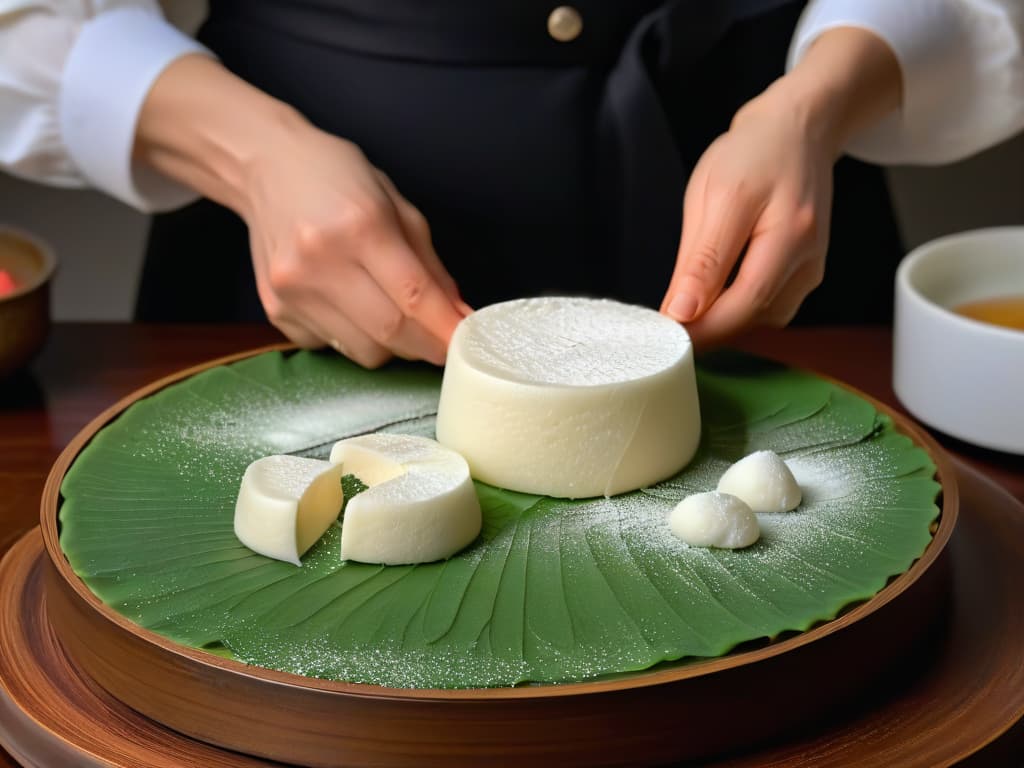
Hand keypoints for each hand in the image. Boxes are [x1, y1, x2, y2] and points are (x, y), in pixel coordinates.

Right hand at [244, 127, 468, 366]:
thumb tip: (456, 314)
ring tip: (395, 318)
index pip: (414, 296)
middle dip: (426, 346)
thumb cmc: (338, 180)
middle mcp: (321, 262)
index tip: (467, 343)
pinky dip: (354, 337)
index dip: (446, 327)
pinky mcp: (276, 311)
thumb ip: (430, 265)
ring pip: (363, 350)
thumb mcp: (396, 206)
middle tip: (442, 344)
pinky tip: (350, 307)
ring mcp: (293, 290)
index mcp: (360, 226)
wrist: (265, 168)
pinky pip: (332, 346)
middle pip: (390, 332)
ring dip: (392, 346)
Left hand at [660, 89, 832, 346]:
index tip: (665, 337)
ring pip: (762, 319)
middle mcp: (808, 258)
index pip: (744, 302)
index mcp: (788, 234)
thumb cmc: (752, 156)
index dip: (704, 329)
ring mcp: (811, 268)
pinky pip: (769, 308)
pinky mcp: (806, 274)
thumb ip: (700, 260)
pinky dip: (738, 311)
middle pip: (754, 317)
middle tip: (666, 333)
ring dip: (723, 324)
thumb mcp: (715, 197)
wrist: (796, 132)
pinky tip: (715, 300)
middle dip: (708, 332)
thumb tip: (681, 312)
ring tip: (686, 314)